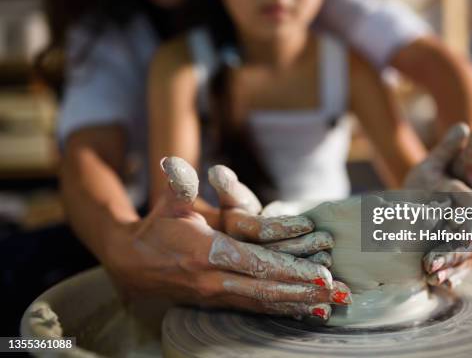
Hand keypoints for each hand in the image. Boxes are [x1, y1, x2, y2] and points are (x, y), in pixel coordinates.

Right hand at [104, 157, 351, 320]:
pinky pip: (253, 309)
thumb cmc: (156, 227)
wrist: (130, 263)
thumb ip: (181, 184)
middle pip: (266, 288)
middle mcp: (213, 279)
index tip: (317, 273)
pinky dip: (279, 311)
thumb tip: (175, 162)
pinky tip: (302, 314)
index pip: (255, 263)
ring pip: (263, 302)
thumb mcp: (170, 202)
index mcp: (206, 251)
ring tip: (329, 306)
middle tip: (336, 292)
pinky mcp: (216, 302)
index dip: (288, 270)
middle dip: (304, 291)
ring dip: (298, 304)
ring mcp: (215, 295)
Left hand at [406, 123, 471, 287]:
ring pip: (467, 258)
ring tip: (430, 276)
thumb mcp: (457, 155)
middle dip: (454, 255)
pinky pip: (463, 266)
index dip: (471, 229)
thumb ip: (471, 147)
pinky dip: (452, 275)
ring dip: (450, 268)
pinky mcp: (470, 251)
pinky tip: (440, 285)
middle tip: (430, 265)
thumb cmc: (454, 162)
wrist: (449, 177)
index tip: (456, 235)